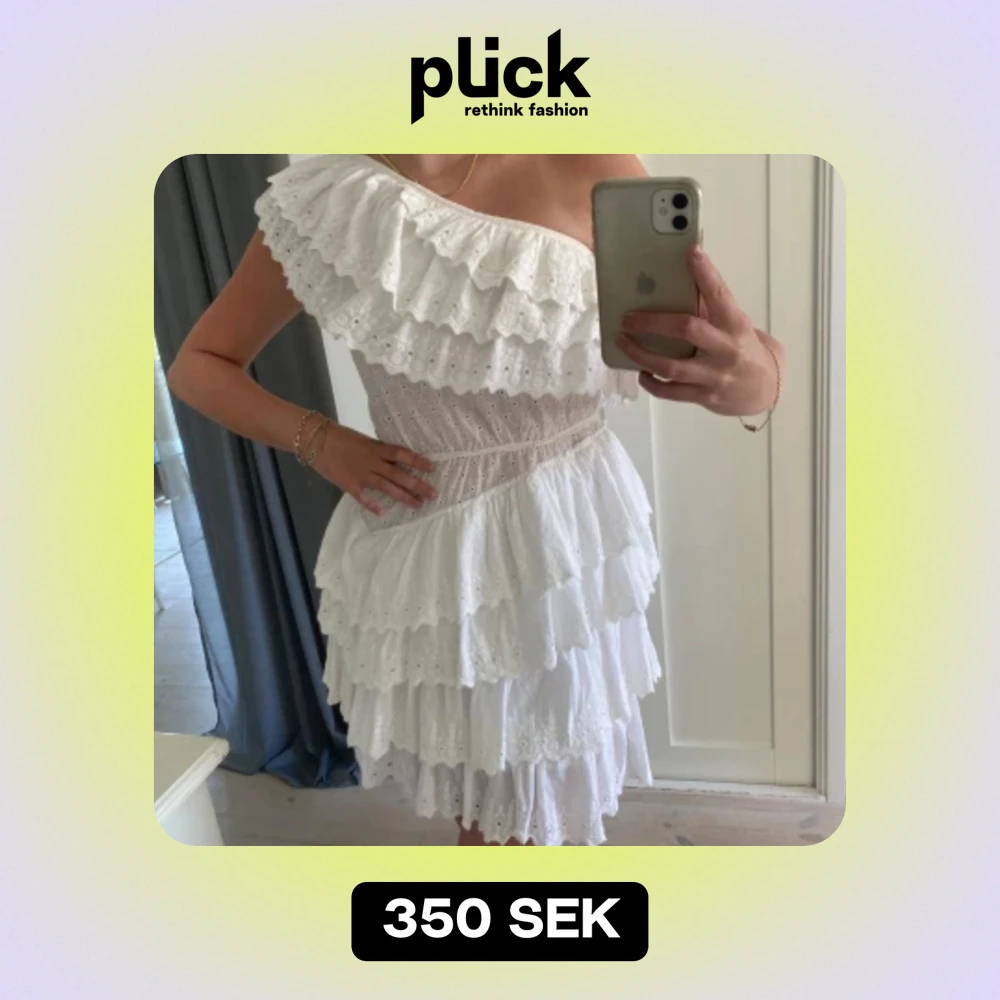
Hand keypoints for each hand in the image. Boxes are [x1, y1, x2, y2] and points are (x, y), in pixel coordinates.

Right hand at [313, 424, 436, 515]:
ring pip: (387, 487)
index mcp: (377, 448)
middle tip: (433, 494)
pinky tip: (383, 513)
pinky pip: (363, 497)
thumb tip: (394, 459)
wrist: (316, 439)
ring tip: (418, 504)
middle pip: (400, 475)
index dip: (418, 461)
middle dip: (418, 485)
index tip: (433, 468)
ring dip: (404, 497)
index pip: (403, 455)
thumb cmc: (340, 436)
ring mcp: (362, 474)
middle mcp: (373, 462)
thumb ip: (378, 451)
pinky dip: (372, 505)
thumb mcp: (363, 440)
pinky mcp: (349, 485)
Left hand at [614, 245, 782, 416]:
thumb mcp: (734, 325)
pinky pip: (671, 392)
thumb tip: (678, 282)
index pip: (720, 295)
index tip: (691, 253)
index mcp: (735, 324)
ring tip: (623, 341)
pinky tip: (641, 372)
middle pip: (687, 330)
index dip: (705, 273)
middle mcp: (726, 349)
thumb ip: (710, 308)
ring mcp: (714, 375)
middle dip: (652, 322)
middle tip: (627, 317)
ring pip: (671, 366)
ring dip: (641, 354)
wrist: (765, 389)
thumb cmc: (743, 348)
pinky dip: (652, 382)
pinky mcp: (704, 396)